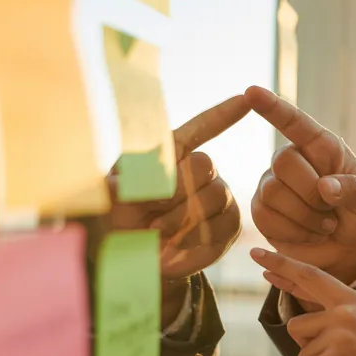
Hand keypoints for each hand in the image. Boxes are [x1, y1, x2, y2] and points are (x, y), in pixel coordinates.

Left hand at [108, 96, 247, 281]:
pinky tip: (175, 244)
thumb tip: (126, 183)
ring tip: (157, 232)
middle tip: (150, 215)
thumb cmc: (121, 219)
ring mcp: (218, 196)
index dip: (223, 114)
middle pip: (204, 164)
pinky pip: (224, 223)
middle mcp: (199, 170)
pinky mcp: (228, 224)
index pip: (201, 127)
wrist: (137, 257)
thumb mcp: (110, 197)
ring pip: (215, 195)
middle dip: (176, 192)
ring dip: (181, 219)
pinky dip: (196, 237)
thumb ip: (118, 185)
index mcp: (172, 153)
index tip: (245, 98)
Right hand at [244, 86, 355, 283]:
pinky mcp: (261, 209)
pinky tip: (307, 233)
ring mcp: (272, 183)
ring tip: (323, 224)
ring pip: (273, 191)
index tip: (252, 92)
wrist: (345, 251)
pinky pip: (265, 216)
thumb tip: (326, 187)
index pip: (295, 122)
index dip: (273, 107)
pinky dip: (293, 232)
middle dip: (311, 193)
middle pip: (284, 161)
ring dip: (305, 217)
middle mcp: (293, 158)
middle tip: (332, 212)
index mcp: (321, 146)